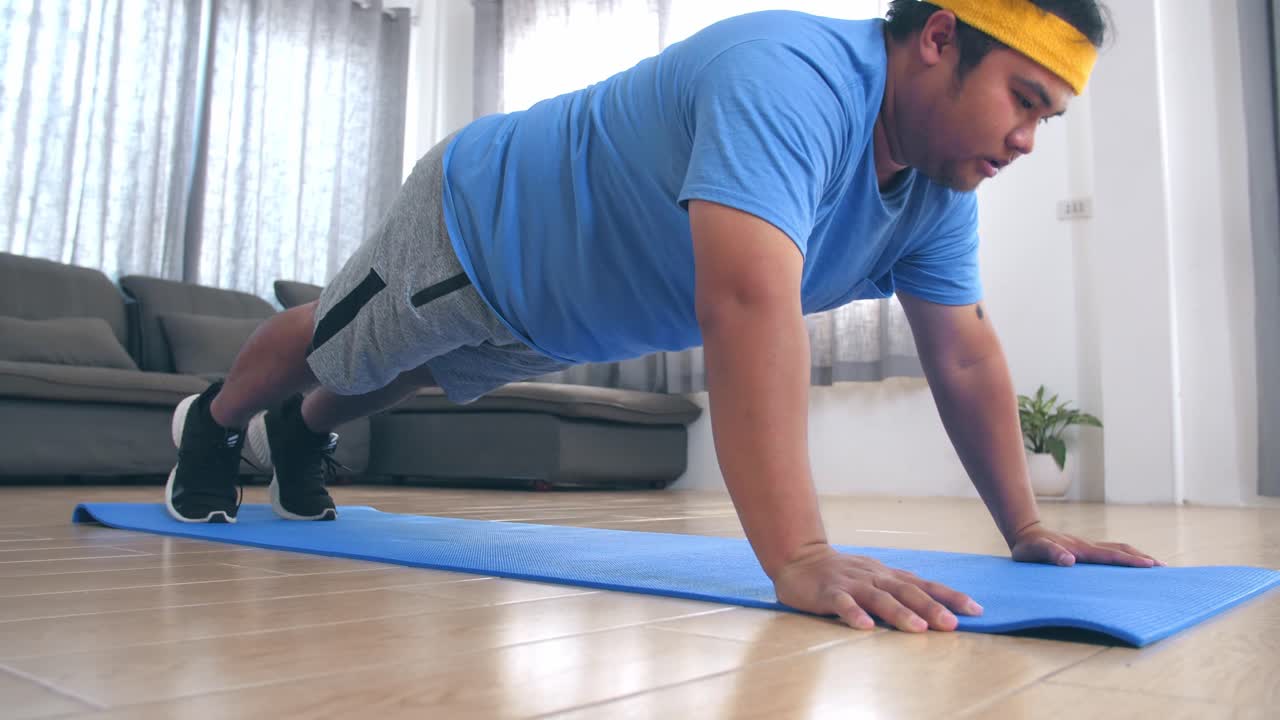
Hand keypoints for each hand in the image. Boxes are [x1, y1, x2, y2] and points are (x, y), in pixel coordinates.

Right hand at [773, 544, 983, 631]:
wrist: (799, 558)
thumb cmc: (841, 572)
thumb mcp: (874, 575)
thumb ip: (898, 585)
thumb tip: (932, 596)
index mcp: (888, 575)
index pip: (925, 585)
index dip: (950, 596)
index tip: (976, 610)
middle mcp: (875, 577)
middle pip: (907, 591)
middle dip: (932, 607)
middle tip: (953, 624)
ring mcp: (852, 584)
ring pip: (879, 597)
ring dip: (900, 613)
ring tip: (918, 629)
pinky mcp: (829, 593)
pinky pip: (843, 604)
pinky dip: (854, 614)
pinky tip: (866, 627)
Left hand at [1010, 522, 1165, 567]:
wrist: (1024, 532)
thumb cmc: (1028, 546)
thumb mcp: (1034, 551)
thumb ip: (1050, 554)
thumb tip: (1069, 561)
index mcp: (1081, 549)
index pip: (1110, 556)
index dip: (1130, 561)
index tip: (1150, 565)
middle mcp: (1088, 546)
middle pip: (1121, 550)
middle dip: (1143, 558)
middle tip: (1164, 569)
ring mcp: (1088, 547)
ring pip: (1118, 549)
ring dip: (1137, 556)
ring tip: (1156, 567)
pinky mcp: (1085, 550)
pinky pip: (1111, 553)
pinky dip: (1126, 557)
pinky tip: (1131, 565)